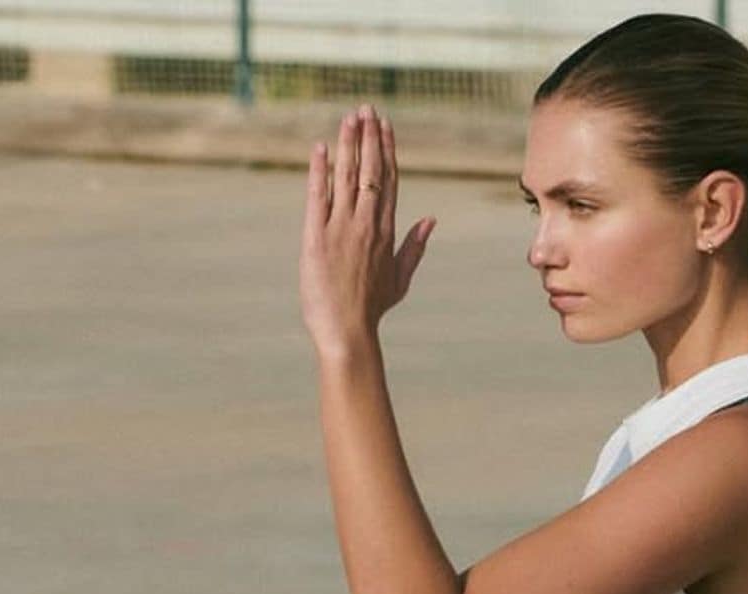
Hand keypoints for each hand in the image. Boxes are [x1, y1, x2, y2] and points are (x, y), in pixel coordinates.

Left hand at [300, 103, 435, 361]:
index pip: (388, 181)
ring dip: (348, 144)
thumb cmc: (371, 309)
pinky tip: (320, 148)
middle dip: (369, 137)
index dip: (387, 150)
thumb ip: (414, 246)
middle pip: (370, 171)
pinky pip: (318, 197)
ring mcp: (341, 229)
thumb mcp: (400, 278)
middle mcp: (366, 224)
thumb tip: (431, 220)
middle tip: (367, 108)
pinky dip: (319, 171)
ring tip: (350, 117)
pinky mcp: (316, 237)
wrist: (346, 332)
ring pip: (346, 177)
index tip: (386, 126)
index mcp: (386, 231)